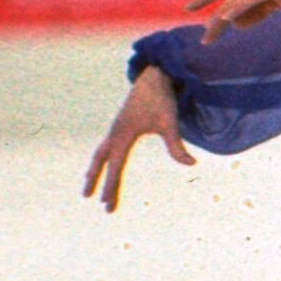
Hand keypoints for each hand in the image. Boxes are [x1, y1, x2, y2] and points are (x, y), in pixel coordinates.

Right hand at [82, 65, 195, 212]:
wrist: (154, 75)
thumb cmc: (162, 99)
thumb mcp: (170, 123)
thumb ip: (177, 145)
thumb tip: (192, 164)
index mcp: (123, 135)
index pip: (116, 167)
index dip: (111, 186)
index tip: (106, 204)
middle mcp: (115, 133)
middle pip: (101, 162)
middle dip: (97, 181)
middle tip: (91, 200)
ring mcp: (116, 128)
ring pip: (101, 153)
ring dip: (95, 169)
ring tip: (88, 184)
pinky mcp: (121, 124)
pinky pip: (107, 146)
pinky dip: (103, 157)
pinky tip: (106, 162)